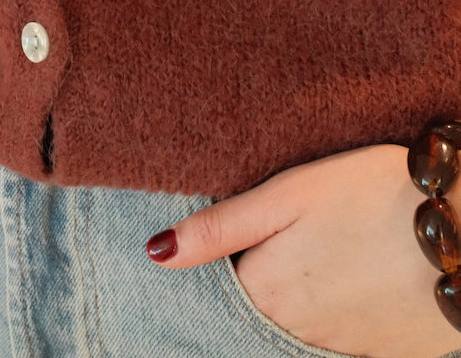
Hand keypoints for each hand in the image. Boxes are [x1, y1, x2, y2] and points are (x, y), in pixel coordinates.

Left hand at [146, 145, 460, 357]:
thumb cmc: (374, 194)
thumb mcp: (288, 193)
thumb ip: (219, 228)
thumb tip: (154, 253)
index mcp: (267, 290)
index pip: (220, 286)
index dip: (219, 260)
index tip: (227, 236)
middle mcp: (297, 331)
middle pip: (257, 310)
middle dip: (255, 281)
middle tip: (283, 240)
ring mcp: (341, 348)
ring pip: (295, 327)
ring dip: (294, 298)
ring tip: (316, 254)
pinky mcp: (379, 351)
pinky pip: (335, 338)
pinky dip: (331, 313)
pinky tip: (347, 276)